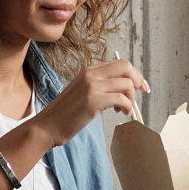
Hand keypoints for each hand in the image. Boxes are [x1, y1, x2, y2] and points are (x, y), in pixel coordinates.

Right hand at [31, 57, 147, 147]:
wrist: (47, 126)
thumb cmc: (65, 114)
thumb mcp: (82, 92)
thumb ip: (99, 86)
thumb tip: (123, 88)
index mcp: (88, 70)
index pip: (119, 63)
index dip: (134, 74)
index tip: (140, 86)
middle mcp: (90, 74)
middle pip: (126, 66)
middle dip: (138, 80)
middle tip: (140, 94)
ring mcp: (92, 86)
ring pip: (126, 83)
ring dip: (131, 98)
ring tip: (124, 109)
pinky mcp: (93, 100)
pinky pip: (121, 99)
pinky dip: (127, 107)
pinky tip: (121, 113)